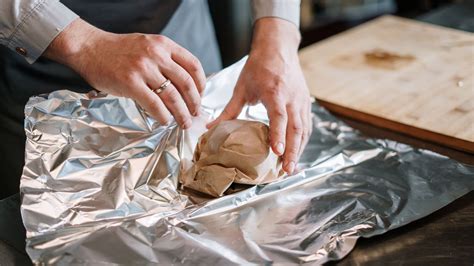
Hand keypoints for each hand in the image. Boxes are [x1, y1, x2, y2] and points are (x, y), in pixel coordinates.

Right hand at [44, 19, 205, 128]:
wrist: (90, 48)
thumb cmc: (119, 50)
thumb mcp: (148, 45)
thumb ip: (165, 59)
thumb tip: (184, 85)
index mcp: (164, 44)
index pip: (193, 65)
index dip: (201, 84)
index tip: (201, 96)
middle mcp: (156, 54)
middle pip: (186, 83)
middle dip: (194, 102)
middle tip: (196, 113)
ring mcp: (143, 68)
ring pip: (172, 96)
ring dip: (181, 113)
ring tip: (184, 123)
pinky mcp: (130, 83)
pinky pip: (154, 104)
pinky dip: (163, 115)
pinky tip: (165, 121)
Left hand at [207, 18, 311, 173]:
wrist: (278, 48)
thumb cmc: (259, 67)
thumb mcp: (241, 87)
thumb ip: (229, 110)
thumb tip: (210, 128)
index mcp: (275, 92)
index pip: (279, 117)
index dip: (278, 135)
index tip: (276, 152)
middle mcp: (291, 98)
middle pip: (296, 128)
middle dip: (292, 151)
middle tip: (287, 170)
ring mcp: (301, 101)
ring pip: (304, 129)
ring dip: (299, 149)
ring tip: (292, 167)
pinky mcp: (305, 103)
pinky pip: (307, 125)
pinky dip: (303, 141)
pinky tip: (297, 152)